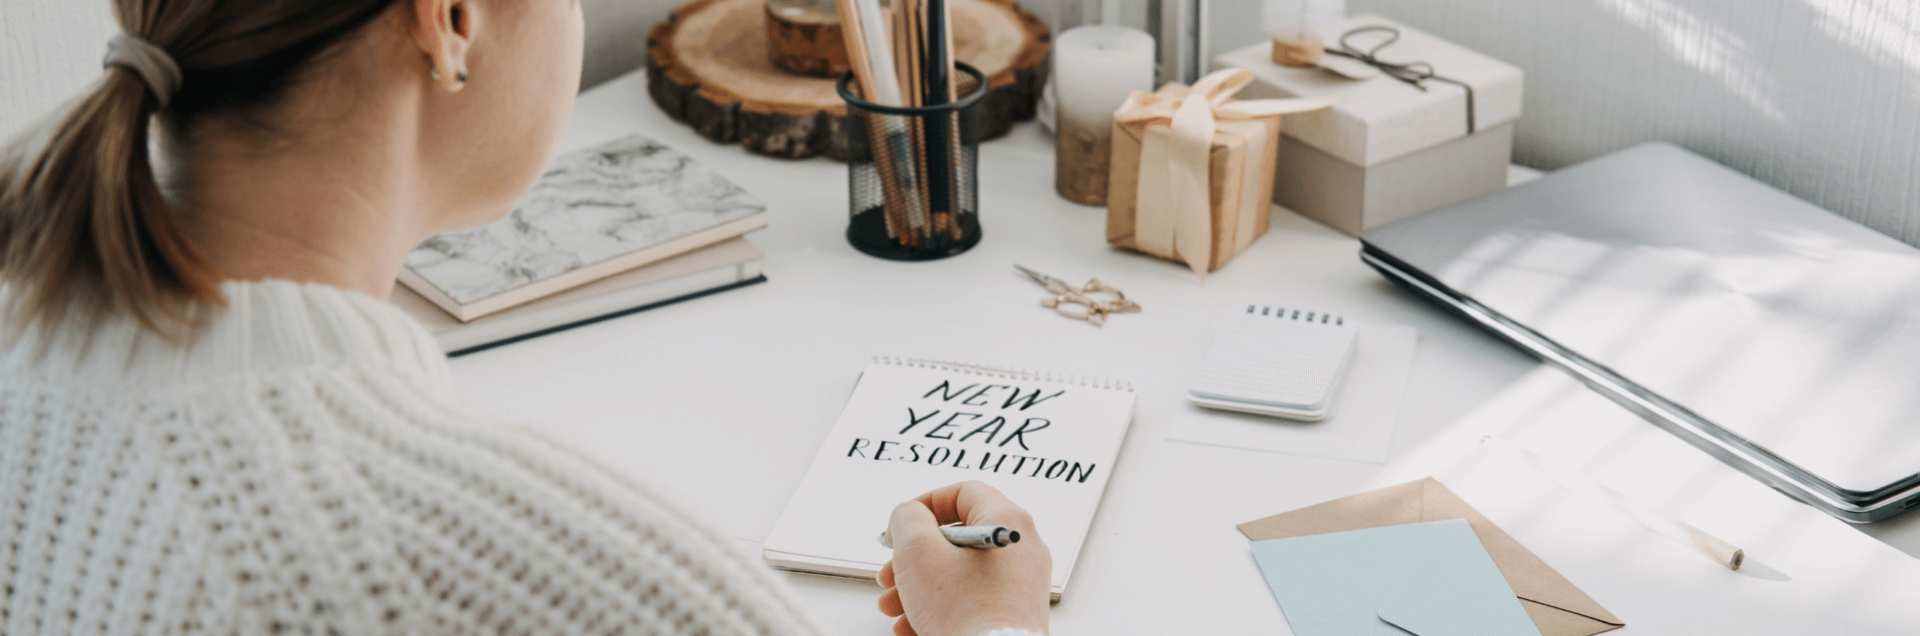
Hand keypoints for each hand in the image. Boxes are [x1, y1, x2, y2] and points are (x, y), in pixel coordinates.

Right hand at [879, 481, 1050, 635]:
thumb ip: (907, 519)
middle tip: (888, 577)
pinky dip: (940, 610)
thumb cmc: (962, 610)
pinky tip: (911, 629)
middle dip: (913, 559)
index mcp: (1007, 521)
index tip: (899, 528)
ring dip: (918, 589)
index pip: (963, 492)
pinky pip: (972, 602)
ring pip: (959, 575)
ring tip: (892, 610)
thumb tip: (910, 517)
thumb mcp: (917, 551)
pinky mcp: (1015, 614)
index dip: (923, 505)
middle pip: (957, 539)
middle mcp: (1023, 549)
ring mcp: (1022, 584)